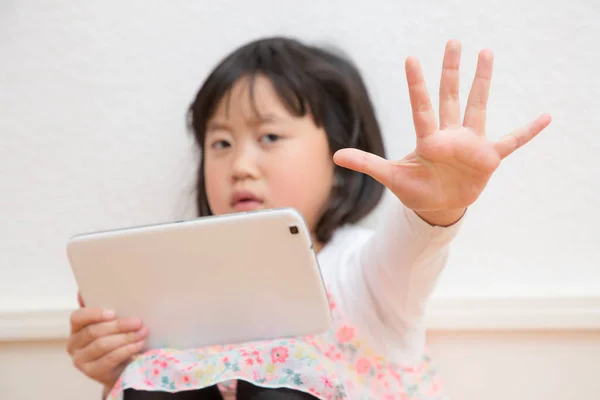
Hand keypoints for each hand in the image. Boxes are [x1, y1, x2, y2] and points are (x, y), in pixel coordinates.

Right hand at [66, 293, 148, 390]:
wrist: (123, 367)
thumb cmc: (117, 340)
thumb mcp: (112, 323)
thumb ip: (105, 310)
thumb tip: (84, 292)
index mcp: (76, 328)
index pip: (77, 317)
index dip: (93, 314)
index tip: (112, 312)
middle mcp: (74, 345)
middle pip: (94, 332)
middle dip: (119, 326)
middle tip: (138, 322)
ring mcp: (81, 361)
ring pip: (103, 345)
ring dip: (126, 337)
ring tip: (143, 332)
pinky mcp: (92, 372)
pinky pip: (110, 358)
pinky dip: (126, 350)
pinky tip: (138, 344)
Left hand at [334, 40, 550, 213]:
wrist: (437, 206)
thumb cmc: (415, 190)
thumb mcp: (391, 177)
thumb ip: (367, 164)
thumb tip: (336, 155)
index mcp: (427, 139)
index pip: (421, 107)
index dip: (417, 85)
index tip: (411, 59)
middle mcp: (450, 134)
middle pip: (450, 96)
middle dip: (451, 70)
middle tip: (454, 42)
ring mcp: (470, 144)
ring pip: (478, 107)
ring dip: (482, 83)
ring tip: (487, 54)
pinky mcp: (488, 158)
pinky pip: (511, 141)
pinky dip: (527, 131)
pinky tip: (546, 116)